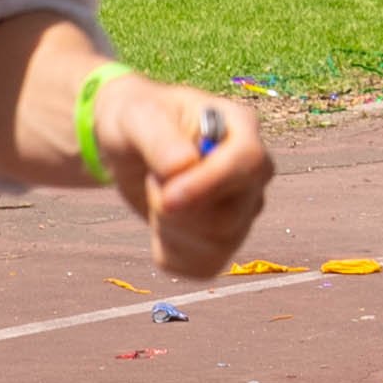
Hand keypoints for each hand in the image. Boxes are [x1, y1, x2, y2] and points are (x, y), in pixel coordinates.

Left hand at [86, 73, 273, 280]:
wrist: (130, 144)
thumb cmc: (138, 119)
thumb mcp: (138, 117)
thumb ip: (160, 139)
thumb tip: (184, 166)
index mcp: (241, 128)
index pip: (248, 162)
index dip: (210, 185)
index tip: (169, 197)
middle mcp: (252, 171)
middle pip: (231, 217)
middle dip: (175, 211)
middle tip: (151, 181)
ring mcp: (244, 208)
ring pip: (219, 245)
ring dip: (171, 231)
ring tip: (158, 197)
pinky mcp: (225, 238)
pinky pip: (206, 266)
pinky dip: (173, 254)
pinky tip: (161, 228)